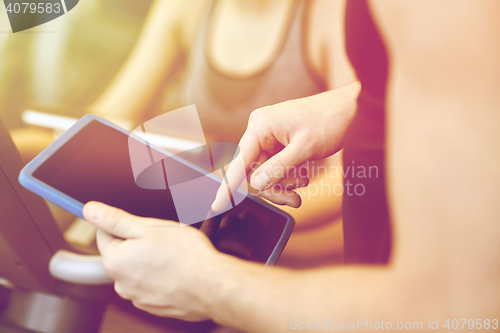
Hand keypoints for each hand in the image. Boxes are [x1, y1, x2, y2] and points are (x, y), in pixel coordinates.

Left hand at [83, 201, 220, 320]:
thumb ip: (114, 219)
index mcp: (115, 261)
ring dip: (151, 260)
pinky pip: (152, 284)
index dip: (124, 223)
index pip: (104, 234)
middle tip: (164, 237)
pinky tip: (178, 270)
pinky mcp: (155, 305)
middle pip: (123, 253)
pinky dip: (162, 276)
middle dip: (139, 242)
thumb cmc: (184, 254)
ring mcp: (138, 297)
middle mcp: (121, 283)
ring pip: (139, 269)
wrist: (211, 285)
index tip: (142, 223)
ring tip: (174, 255)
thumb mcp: (147, 227)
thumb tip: (90, 210)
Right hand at [212, 84, 358, 211]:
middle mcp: (259, 130)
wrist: (348, 109)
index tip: (218, 205)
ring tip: (303, 183)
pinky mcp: (277, 142)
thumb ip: (278, 168)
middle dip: (273, 187)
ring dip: (283, 183)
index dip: (229, 186)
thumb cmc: (328, 120)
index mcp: (260, 126)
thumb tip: (256, 185)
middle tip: (294, 200)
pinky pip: (274, 166)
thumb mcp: (305, 148)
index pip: (239, 161)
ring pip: (264, 172)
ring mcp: (268, 136)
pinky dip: (287, 176)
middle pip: (253, 171)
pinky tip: (302, 175)